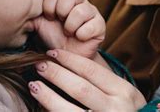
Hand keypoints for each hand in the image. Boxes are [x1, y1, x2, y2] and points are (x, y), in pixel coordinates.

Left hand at [28, 49, 145, 111]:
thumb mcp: (125, 95)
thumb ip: (103, 83)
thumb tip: (69, 64)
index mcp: (124, 92)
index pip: (91, 70)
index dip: (69, 60)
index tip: (52, 52)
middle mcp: (116, 109)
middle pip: (79, 88)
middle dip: (56, 74)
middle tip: (39, 64)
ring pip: (70, 111)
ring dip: (48, 97)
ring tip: (34, 85)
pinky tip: (43, 106)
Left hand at [33, 0, 105, 58]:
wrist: (66, 59)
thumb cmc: (52, 39)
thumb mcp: (38, 24)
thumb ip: (31, 12)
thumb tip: (20, 5)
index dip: (48, 7)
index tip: (48, 19)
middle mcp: (78, 1)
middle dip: (61, 11)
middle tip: (60, 23)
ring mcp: (91, 11)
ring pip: (81, 10)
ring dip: (71, 25)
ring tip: (69, 33)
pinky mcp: (100, 24)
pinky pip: (93, 24)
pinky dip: (82, 34)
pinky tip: (79, 38)